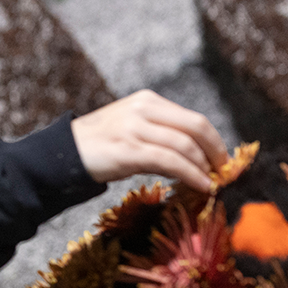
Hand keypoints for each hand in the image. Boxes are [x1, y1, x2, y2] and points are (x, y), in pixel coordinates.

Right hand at [70, 90, 228, 190]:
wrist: (63, 153)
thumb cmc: (99, 145)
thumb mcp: (131, 128)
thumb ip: (159, 133)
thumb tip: (193, 153)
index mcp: (147, 101)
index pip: (193, 118)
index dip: (214, 140)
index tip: (222, 159)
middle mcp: (143, 110)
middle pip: (195, 127)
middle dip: (216, 151)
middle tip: (224, 171)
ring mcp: (135, 129)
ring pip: (185, 146)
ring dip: (204, 167)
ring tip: (212, 182)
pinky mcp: (128, 150)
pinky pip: (170, 162)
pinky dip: (191, 175)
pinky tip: (200, 185)